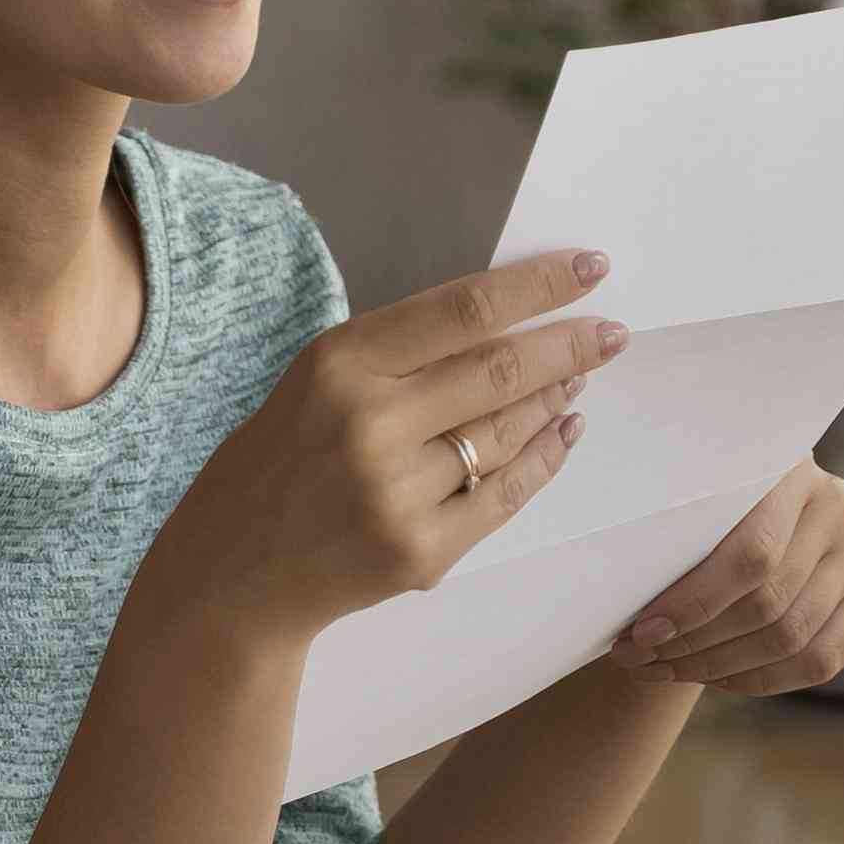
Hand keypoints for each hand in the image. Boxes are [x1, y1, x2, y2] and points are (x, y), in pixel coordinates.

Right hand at [142, 253, 628, 647]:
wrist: (232, 574)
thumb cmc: (281, 460)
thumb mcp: (318, 381)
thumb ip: (402, 354)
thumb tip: (514, 324)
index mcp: (340, 362)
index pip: (465, 309)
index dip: (540, 286)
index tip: (593, 268)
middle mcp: (369, 422)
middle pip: (502, 370)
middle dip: (570, 347)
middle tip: (611, 334)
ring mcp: (397, 493)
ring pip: (509, 433)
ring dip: (556, 401)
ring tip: (577, 379)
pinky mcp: (421, 552)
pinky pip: (506, 495)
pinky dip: (544, 459)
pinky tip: (562, 433)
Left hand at [613, 464, 843, 699]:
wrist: (745, 504)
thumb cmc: (693, 503)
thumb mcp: (682, 491)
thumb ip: (666, 520)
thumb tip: (610, 582)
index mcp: (786, 464)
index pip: (751, 555)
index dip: (693, 604)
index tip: (638, 633)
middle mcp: (835, 503)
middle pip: (768, 602)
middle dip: (693, 642)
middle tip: (637, 659)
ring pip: (791, 637)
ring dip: (716, 666)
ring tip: (663, 669)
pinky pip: (821, 660)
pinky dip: (759, 679)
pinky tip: (713, 676)